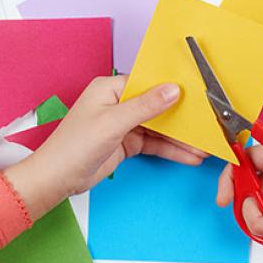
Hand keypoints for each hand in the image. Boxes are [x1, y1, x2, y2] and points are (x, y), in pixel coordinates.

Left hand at [5, 75, 206, 219]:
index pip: (148, 83)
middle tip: (206, 124)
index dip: (173, 89)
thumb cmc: (73, 146)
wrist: (56, 179)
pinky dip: (171, 150)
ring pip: (159, 127)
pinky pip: (154, 143)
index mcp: (110, 88)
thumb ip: (145, 106)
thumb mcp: (113, 123)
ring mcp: (123, 124)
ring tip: (203, 146)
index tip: (197, 95)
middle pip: (157, 105)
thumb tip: (172, 90)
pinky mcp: (126, 143)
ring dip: (180, 138)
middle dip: (181, 117)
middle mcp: (118, 103)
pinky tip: (189, 156)